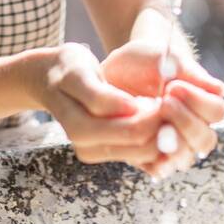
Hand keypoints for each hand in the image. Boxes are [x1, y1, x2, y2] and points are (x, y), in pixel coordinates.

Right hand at [31, 43, 166, 170]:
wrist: (48, 79)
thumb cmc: (65, 70)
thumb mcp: (78, 73)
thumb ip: (100, 95)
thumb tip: (130, 109)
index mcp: (80, 129)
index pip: (133, 131)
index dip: (158, 116)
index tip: (172, 94)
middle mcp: (87, 148)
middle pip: (142, 146)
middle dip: (164, 128)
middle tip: (176, 102)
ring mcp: (96, 153)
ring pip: (144, 153)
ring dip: (162, 134)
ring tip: (168, 106)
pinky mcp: (105, 151)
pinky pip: (138, 152)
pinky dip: (154, 137)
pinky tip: (158, 116)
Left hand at [100, 38, 223, 179]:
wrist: (118, 69)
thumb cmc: (148, 60)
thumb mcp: (167, 58)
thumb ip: (191, 72)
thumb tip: (220, 90)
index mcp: (204, 103)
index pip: (217, 111)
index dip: (198, 101)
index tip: (173, 86)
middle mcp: (194, 128)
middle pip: (205, 139)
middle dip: (185, 122)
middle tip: (163, 102)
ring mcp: (174, 145)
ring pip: (184, 158)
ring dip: (170, 142)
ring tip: (150, 121)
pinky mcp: (151, 157)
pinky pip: (159, 169)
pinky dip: (152, 160)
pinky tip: (141, 143)